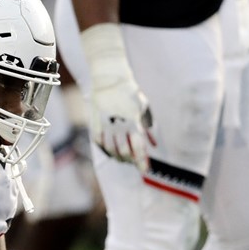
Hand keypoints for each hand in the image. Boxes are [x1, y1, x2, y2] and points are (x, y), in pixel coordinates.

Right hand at [81, 24, 154, 170]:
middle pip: (123, 152)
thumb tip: (154, 144)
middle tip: (133, 161)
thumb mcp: (144, 108)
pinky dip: (105, 149)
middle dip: (129, 160)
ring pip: (110, 150)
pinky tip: (111, 149)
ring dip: (117, 157)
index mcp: (132, 123)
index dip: (141, 161)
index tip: (144, 170)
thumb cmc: (130, 93)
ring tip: (123, 157)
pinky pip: (99, 143)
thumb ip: (149, 128)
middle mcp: (118, 127)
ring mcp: (105, 126)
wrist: (109, 79)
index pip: (138, 148)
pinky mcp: (95, 124)